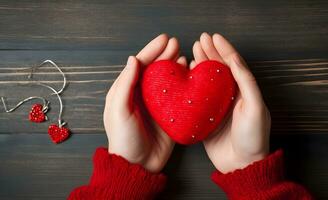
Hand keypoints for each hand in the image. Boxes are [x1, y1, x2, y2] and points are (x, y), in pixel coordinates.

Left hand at [104, 34, 187, 172]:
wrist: (138, 164)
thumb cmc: (124, 138)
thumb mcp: (119, 110)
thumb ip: (125, 85)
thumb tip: (132, 59)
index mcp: (128, 91)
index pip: (140, 65)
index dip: (151, 50)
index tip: (163, 39)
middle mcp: (143, 94)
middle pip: (155, 69)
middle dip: (165, 54)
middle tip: (176, 43)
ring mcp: (158, 104)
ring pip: (168, 79)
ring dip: (175, 66)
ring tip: (184, 55)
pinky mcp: (171, 114)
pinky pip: (179, 95)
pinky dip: (185, 84)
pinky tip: (190, 75)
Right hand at [191, 33, 270, 172]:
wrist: (241, 164)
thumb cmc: (253, 137)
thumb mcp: (255, 107)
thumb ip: (246, 82)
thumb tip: (235, 60)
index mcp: (244, 90)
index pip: (234, 64)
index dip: (224, 49)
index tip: (214, 37)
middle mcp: (230, 95)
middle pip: (219, 68)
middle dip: (210, 52)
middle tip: (200, 39)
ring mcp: (217, 105)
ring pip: (207, 80)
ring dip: (200, 64)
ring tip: (192, 51)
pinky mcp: (206, 116)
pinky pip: (197, 97)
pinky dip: (191, 84)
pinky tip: (186, 75)